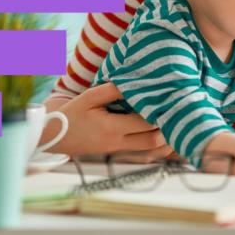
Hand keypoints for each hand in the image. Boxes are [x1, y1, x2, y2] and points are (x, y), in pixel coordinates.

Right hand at [42, 83, 171, 157]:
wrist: (55, 137)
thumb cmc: (72, 114)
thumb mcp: (89, 97)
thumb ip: (112, 89)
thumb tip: (134, 80)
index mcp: (112, 128)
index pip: (145, 122)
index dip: (161, 112)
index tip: (173, 99)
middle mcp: (118, 142)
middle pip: (154, 141)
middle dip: (169, 128)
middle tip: (180, 111)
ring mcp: (119, 150)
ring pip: (151, 151)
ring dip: (165, 140)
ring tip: (177, 122)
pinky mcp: (118, 153)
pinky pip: (143, 153)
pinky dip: (156, 146)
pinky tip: (166, 135)